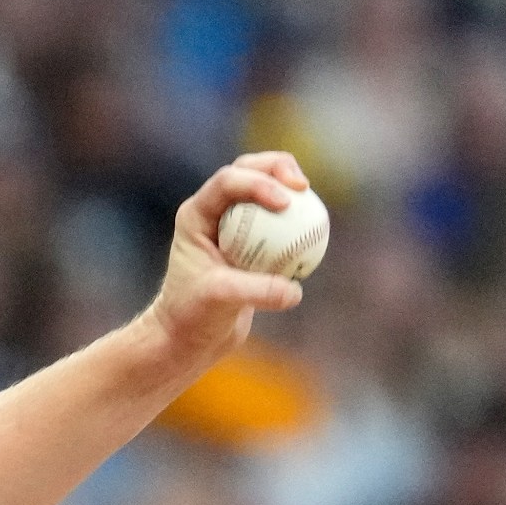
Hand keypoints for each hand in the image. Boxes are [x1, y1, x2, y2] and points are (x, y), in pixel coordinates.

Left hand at [147, 152, 308, 370]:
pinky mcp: (251, 242)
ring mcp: (232, 225)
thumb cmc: (192, 316)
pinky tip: (316, 231)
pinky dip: (297, 219)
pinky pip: (278, 220)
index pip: (228, 181)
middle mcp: (212, 213)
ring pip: (265, 190)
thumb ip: (256, 291)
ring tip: (311, 201)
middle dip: (277, 167)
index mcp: (196, 215)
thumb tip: (295, 290)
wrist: (189, 336)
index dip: (259, 183)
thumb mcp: (221, 300)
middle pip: (248, 170)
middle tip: (303, 186)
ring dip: (289, 187)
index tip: (285, 203)